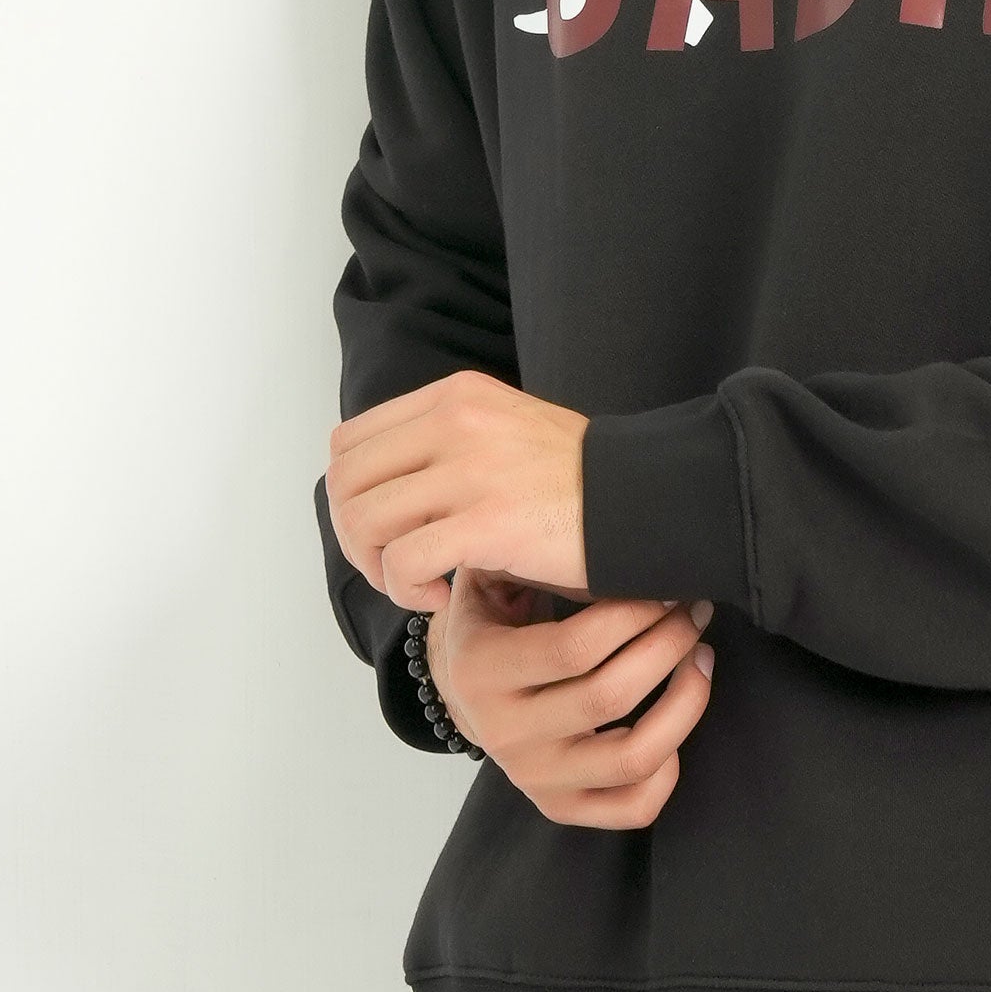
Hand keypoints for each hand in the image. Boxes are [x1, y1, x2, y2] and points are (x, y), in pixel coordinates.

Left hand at [326, 369, 589, 609]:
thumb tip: (382, 491)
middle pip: (345, 481)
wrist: (645, 499)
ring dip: (378, 568)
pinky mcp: (486, 520)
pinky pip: (402, 561)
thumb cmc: (578, 482)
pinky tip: (441, 595)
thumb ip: (444, 446)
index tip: (385, 530)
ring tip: (420, 583)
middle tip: (394, 567)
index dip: (351, 496)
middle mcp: (455, 420)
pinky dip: (407, 590)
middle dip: (354, 538)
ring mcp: (470, 467)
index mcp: (456, 396)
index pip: (350, 441)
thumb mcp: (503, 433)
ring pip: (363, 521)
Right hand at [426, 569, 716, 829]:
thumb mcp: (489, 577)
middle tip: (693, 612)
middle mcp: (503, 733)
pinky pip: (631, 807)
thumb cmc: (494, 619)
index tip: (667, 586)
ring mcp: (533, 777)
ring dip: (685, 702)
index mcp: (481, 670)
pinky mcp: (559, 806)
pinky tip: (676, 717)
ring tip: (700, 658)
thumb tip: (598, 526)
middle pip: (609, 697)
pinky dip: (670, 768)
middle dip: (668, 645)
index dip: (636, 614)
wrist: (460, 686)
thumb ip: (524, 553)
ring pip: (631, 757)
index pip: (574, 647)